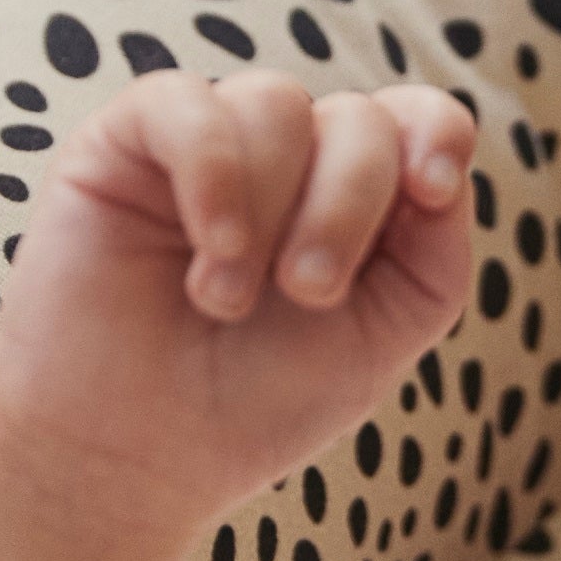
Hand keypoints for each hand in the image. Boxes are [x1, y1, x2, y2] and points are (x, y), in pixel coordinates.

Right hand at [0, 71, 475, 514]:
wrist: (129, 458)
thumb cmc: (253, 404)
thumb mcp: (381, 338)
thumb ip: (433, 255)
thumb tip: (438, 170)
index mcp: (351, 197)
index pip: (418, 118)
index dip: (437, 132)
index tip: (434, 189)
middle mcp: (284, 159)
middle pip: (357, 118)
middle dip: (348, 206)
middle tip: (308, 294)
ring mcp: (205, 146)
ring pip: (275, 102)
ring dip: (269, 208)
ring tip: (224, 299)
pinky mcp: (123, 144)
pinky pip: (185, 103)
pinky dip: (213, 171)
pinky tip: (209, 251)